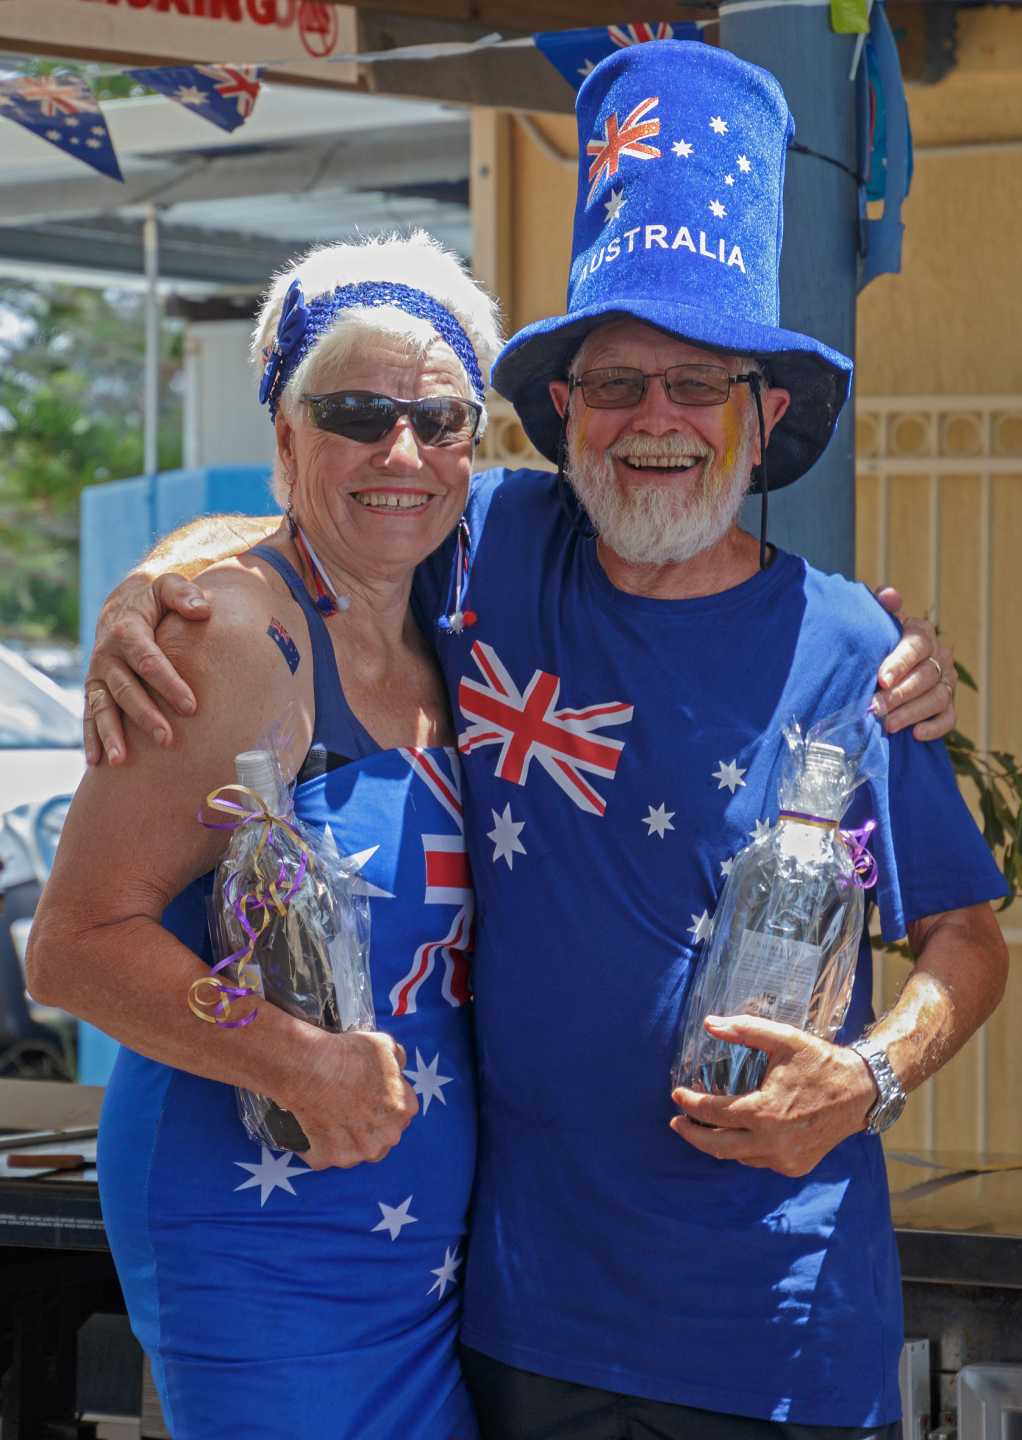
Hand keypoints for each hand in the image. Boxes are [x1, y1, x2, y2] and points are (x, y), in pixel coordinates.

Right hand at [84, 573, 210, 764]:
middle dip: (145, 715)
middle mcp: (107, 655)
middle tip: (167, 739)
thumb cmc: (156, 598)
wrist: (124, 602)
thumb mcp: (168, 585)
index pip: (149, 660)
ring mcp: (98, 674)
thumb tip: (202, 609)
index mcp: (128, 630)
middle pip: (126, 689)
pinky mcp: (95, 689)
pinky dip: (91, 738)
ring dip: (111, 734)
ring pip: (102, 707)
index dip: (169, 683)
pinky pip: (89, 714)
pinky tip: (97, 762)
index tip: (191, 706)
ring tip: (121, 761)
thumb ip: (184, 594)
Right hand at [294, 1030, 419, 1169]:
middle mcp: (386, 1137)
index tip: (372, 1094)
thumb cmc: (349, 1055)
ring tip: (333, 1117)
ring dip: (347, 1139)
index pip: (401, 1111)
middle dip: (370, 1124)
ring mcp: (358, 1151)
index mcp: (404, 1110)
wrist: (312, 1066)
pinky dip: (318, 1147)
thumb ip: (398, 1058)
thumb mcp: (384, 1045)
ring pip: (356, 1150)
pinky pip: (324, 1157)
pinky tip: (313, 1129)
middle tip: (352, 1106)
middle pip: (381, 1135)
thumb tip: (398, 1064)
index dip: (386, 1101)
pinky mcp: (329, 1157)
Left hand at [670, 1014, 875, 1177]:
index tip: (676, 1094)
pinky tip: (738, 1133)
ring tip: (704, 1125)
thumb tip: (709, 1023)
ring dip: (717, 1142)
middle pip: (717, 1146)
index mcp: (764, 1112)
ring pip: (737, 1156)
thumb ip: (744, 1030)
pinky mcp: (795, 1166)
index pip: (713, 1113)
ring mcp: (784, 1159)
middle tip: (676, 1122)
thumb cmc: (819, 1063)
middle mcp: (771, 1142)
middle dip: (691, 1134)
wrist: (861, 1092)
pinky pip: (758, 1161)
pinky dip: (743, 1149)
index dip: (690, 1103)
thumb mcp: (783, 1039)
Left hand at [873, 586, 954, 740]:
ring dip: (912, 712)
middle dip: (900, 694)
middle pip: (925, 675)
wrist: (877, 667)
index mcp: (921, 632)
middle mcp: (938, 655)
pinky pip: (949, 718)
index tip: (881, 678)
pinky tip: (916, 734)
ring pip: (937, 697)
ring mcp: (946, 680)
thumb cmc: (874, 642)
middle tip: (875, 708)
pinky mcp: (948, 705)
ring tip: (888, 724)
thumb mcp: (875, 622)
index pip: (916, 645)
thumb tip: (889, 595)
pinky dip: (935, 727)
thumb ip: (880, 607)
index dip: (900, 662)